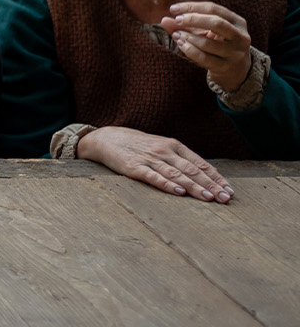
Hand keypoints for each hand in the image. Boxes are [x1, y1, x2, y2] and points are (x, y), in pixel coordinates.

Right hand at [77, 125, 232, 202]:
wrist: (106, 139)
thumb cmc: (138, 146)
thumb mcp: (161, 148)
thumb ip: (179, 160)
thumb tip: (204, 176)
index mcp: (174, 146)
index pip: (200, 163)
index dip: (216, 178)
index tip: (230, 191)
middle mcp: (164, 151)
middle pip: (192, 170)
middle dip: (211, 185)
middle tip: (225, 198)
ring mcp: (149, 159)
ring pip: (177, 174)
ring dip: (194, 187)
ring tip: (208, 198)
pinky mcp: (134, 167)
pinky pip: (153, 176)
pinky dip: (167, 184)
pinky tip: (178, 192)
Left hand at [162, 1, 252, 91]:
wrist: (235, 70)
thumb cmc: (217, 44)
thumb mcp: (205, 32)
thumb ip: (186, 25)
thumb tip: (164, 20)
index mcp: (238, 22)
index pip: (214, 9)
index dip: (192, 7)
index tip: (173, 9)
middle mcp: (240, 37)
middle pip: (217, 23)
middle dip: (193, 19)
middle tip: (177, 20)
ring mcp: (234, 53)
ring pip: (208, 43)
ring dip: (188, 37)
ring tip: (176, 34)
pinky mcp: (225, 67)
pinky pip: (204, 58)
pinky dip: (189, 50)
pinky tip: (180, 43)